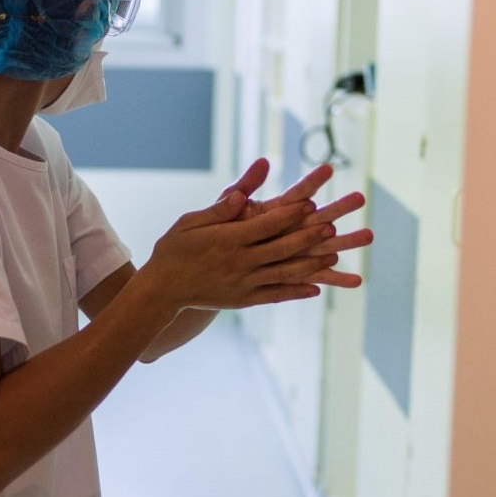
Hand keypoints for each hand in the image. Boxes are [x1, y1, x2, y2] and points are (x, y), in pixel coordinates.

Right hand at [142, 187, 348, 311]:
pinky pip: (275, 295)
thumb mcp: (190, 223)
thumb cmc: (174, 249)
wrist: (162, 290)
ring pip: (284, 273)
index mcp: (226, 240)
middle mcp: (238, 263)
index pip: (265, 224)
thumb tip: (243, 196)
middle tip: (331, 226)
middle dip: (308, 237)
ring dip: (310, 264)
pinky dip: (296, 292)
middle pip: (281, 248)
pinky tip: (315, 288)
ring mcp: (242, 284)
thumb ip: (219, 209)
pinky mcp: (243, 300)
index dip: (290, 214)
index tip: (310, 203)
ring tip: (333, 255)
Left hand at [216, 158, 372, 289]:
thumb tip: (260, 164)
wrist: (206, 269)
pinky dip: (335, 279)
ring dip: (346, 242)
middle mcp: (289, 230)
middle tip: (360, 198)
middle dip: (338, 208)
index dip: (311, 181)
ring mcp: (294, 252)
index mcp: (273, 212)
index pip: (296, 194)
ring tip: (369, 235)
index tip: (328, 168)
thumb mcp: (220, 212)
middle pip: (317, 217)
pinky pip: (316, 277)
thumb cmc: (211, 236)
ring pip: (324, 245)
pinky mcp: (293, 274)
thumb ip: (238, 191)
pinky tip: (356, 281)